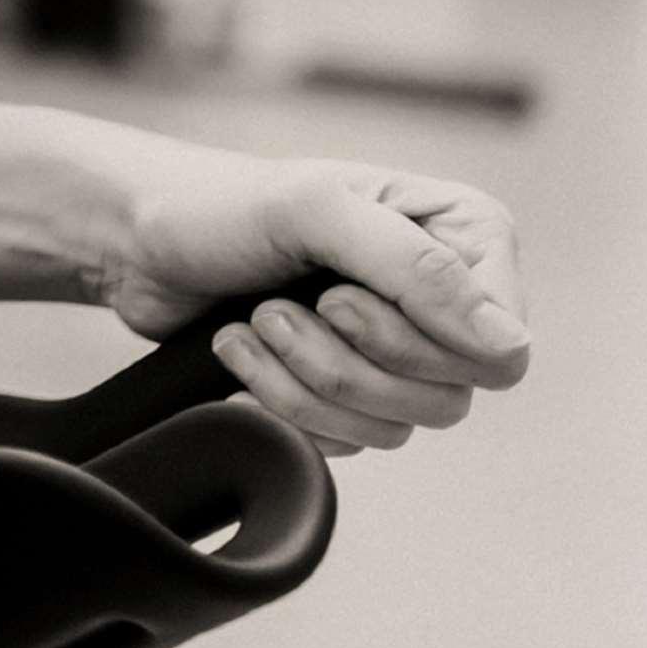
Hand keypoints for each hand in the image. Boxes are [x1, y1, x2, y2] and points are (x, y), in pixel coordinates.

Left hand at [100, 146, 531, 456]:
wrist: (138, 242)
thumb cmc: (224, 206)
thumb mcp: (314, 210)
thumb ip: (415, 270)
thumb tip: (508, 348)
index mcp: (465, 236)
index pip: (502, 350)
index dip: (420, 343)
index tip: (338, 296)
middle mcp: (446, 299)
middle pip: (449, 398)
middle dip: (345, 361)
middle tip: (278, 307)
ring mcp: (399, 351)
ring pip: (395, 428)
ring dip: (305, 381)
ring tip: (252, 324)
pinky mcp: (349, 391)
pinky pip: (346, 441)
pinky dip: (282, 406)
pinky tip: (240, 358)